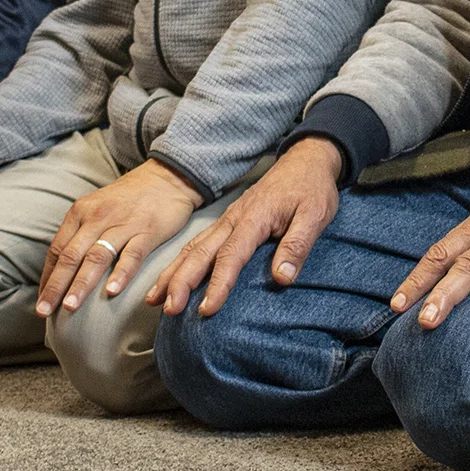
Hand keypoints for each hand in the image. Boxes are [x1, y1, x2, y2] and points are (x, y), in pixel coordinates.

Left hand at [37, 159, 202, 317]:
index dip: (47, 277)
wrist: (166, 177)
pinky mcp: (147, 231)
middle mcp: (97, 217)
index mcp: (81, 212)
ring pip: (97, 257)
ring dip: (82, 284)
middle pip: (71, 256)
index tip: (41, 301)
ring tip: (71, 307)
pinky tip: (112, 292)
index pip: (58, 249)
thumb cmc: (129, 199)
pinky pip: (131, 255)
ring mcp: (122, 224)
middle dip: (56, 286)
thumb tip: (63, 267)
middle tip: (44, 311)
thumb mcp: (97, 208)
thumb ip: (81, 233)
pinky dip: (120, 274)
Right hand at [149, 136, 342, 317]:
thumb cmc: (311, 188)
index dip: (218, 285)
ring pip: (192, 248)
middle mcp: (233, 219)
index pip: (231, 256)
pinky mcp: (227, 222)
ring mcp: (227, 220)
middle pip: (200, 253)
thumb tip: (281, 278)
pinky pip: (197, 242)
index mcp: (253, 219)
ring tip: (155, 299)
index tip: (206, 310)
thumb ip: (297, 246)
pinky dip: (179, 261)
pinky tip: (169, 277)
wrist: (305, 160)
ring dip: (172, 273)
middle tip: (168, 309)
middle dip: (181, 282)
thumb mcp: (315, 215)